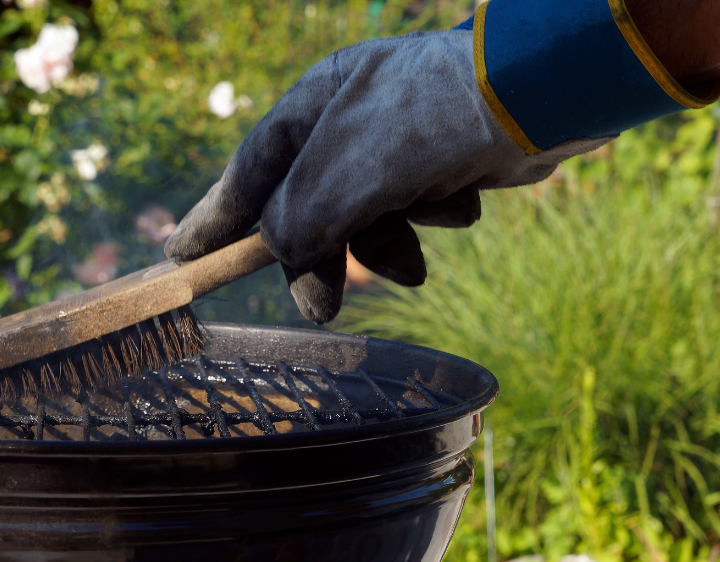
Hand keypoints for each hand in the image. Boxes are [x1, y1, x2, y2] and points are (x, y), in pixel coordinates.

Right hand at [165, 28, 606, 322]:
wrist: (535, 97)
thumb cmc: (424, 125)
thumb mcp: (342, 179)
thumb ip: (296, 223)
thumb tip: (281, 253)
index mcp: (313, 106)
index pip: (250, 171)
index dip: (215, 217)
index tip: (184, 256)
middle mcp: (349, 119)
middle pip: (308, 205)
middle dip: (322, 256)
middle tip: (323, 307)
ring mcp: (395, 138)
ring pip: (363, 214)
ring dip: (385, 245)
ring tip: (414, 266)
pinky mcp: (438, 157)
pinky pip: (411, 207)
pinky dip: (428, 218)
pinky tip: (460, 206)